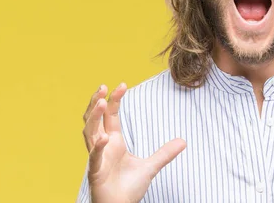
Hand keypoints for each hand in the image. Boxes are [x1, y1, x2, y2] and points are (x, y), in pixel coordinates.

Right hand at [82, 83, 185, 202]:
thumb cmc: (127, 188)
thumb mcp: (150, 167)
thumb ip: (164, 153)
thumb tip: (183, 141)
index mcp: (113, 141)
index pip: (110, 115)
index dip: (114, 99)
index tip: (123, 85)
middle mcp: (102, 145)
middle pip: (94, 118)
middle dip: (96, 101)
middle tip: (102, 87)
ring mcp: (97, 157)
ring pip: (89, 133)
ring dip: (93, 117)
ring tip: (100, 103)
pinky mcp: (96, 171)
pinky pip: (94, 157)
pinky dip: (98, 148)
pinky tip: (104, 138)